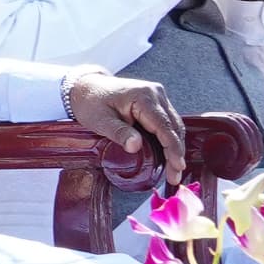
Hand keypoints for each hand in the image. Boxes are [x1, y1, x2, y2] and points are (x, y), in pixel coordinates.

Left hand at [60, 70, 189, 181]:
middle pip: (173, 126)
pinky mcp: (155, 102)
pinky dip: (169, 139)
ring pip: (174, 125)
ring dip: (176, 147)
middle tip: (175, 176)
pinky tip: (168, 155)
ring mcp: (157, 97)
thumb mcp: (100, 120)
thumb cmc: (91, 102)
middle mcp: (155, 94)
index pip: (164, 126)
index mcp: (143, 96)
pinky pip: (167, 122)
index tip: (177, 166)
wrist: (86, 87)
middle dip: (177, 153)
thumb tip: (135, 146)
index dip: (173, 148)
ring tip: (174, 169)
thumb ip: (119, 132)